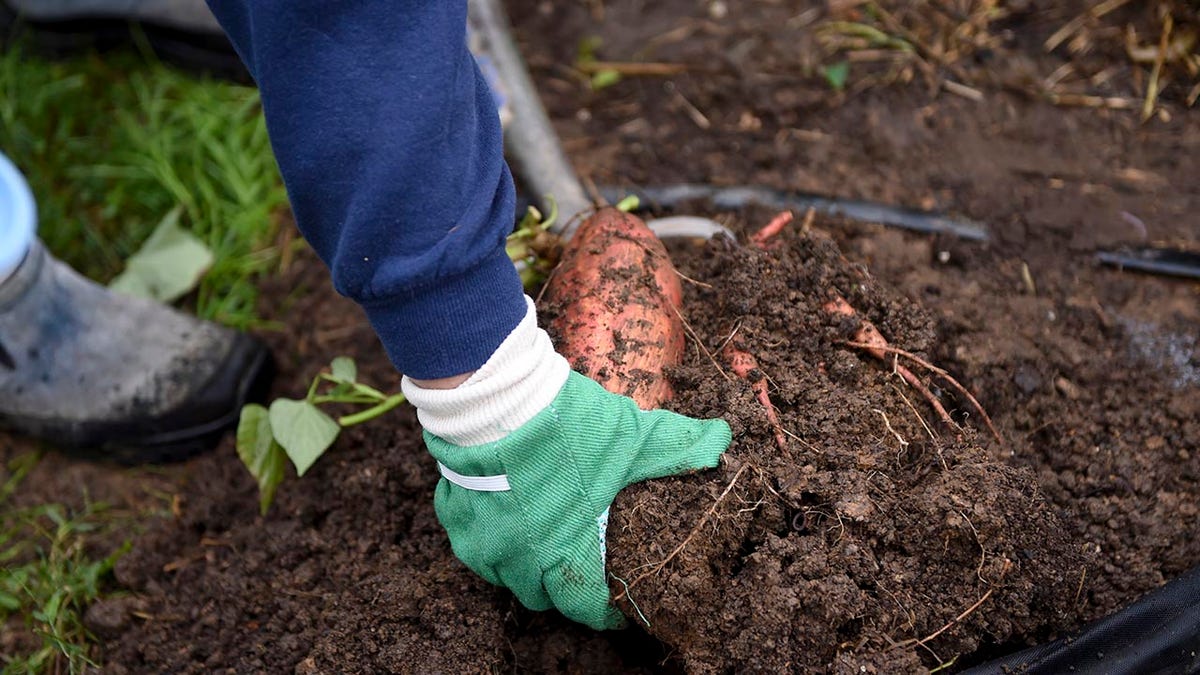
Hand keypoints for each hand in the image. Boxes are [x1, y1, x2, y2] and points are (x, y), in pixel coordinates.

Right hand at [423, 370, 729, 628]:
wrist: (495, 398)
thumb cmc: (566, 425)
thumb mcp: (633, 436)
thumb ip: (680, 447)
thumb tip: (724, 441)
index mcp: (566, 552)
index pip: (587, 606)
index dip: (606, 611)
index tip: (618, 606)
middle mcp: (519, 560)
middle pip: (541, 596)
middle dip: (562, 587)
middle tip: (579, 564)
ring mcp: (482, 541)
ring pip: (504, 576)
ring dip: (523, 566)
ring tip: (542, 542)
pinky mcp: (454, 516)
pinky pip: (473, 546)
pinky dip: (491, 539)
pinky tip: (506, 515)